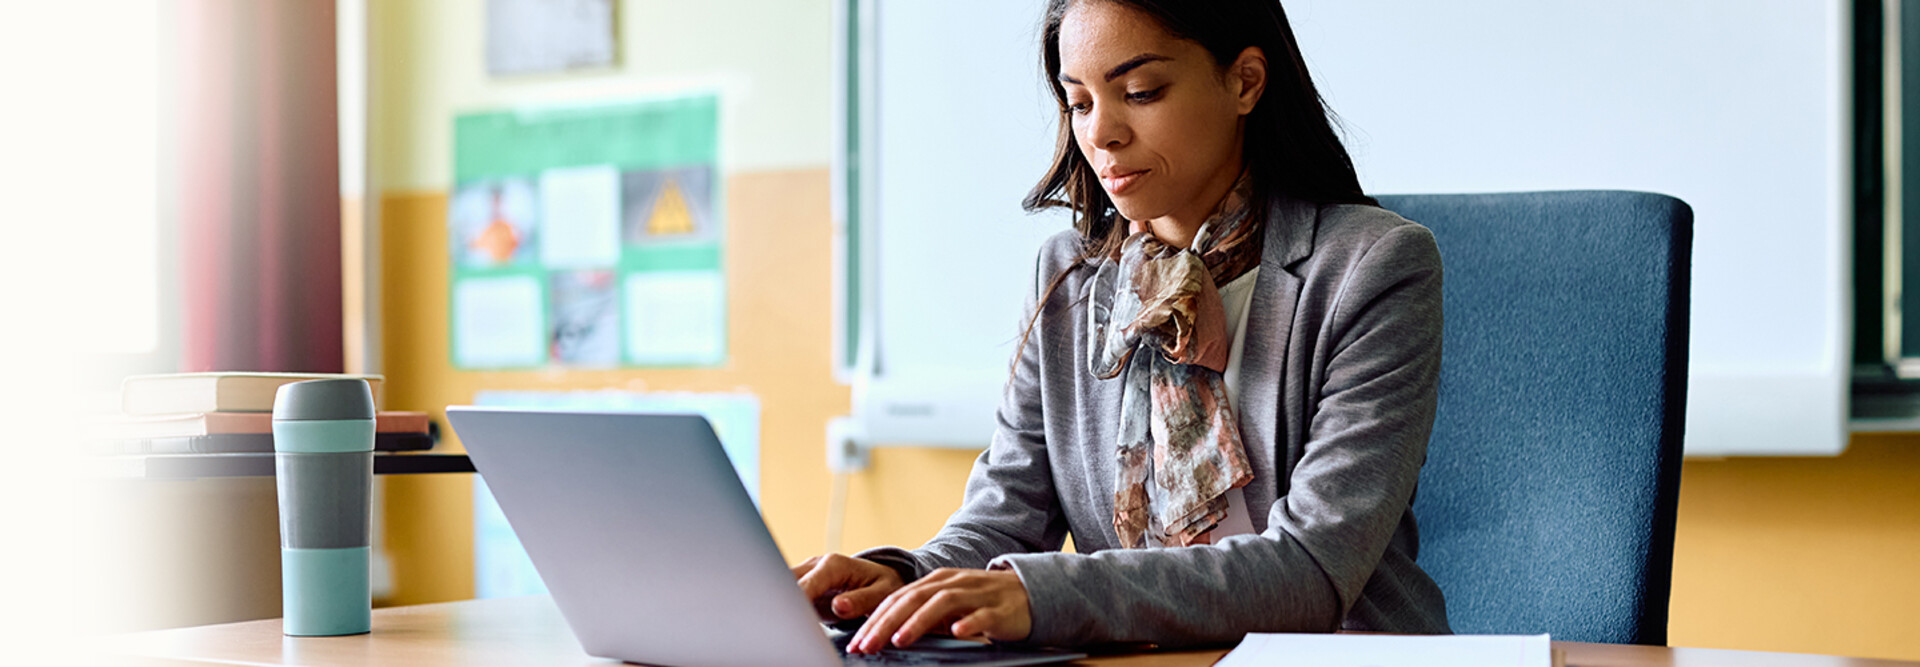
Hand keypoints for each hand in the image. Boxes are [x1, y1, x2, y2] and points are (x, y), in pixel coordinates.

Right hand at [792, 553, 905, 620]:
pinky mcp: (802, 586)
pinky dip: (786, 607)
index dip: (796, 601)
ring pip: (781, 586)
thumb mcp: (883, 593)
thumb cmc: (883, 585)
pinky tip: (791, 621)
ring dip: (782, 603)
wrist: (880, 579)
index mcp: (834, 565)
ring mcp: (807, 574)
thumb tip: (839, 605)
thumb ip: (861, 600)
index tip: (793, 618)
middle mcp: (816, 565)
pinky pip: (787, 594)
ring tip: (788, 623)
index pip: (806, 584)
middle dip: (782, 601)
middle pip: (786, 580)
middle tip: (786, 624)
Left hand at [848, 567, 1031, 653]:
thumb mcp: (947, 605)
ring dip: (918, 622)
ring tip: (899, 640)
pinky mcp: (999, 609)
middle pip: (913, 599)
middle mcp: (953, 583)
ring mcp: (976, 594)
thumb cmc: (982, 603)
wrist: (1029, 594)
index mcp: (936, 582)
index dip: (874, 619)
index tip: (856, 642)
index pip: (898, 598)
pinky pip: (982, 615)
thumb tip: (885, 634)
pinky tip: (956, 633)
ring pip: (942, 603)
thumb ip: (920, 615)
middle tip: (867, 645)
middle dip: (886, 623)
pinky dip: (968, 623)